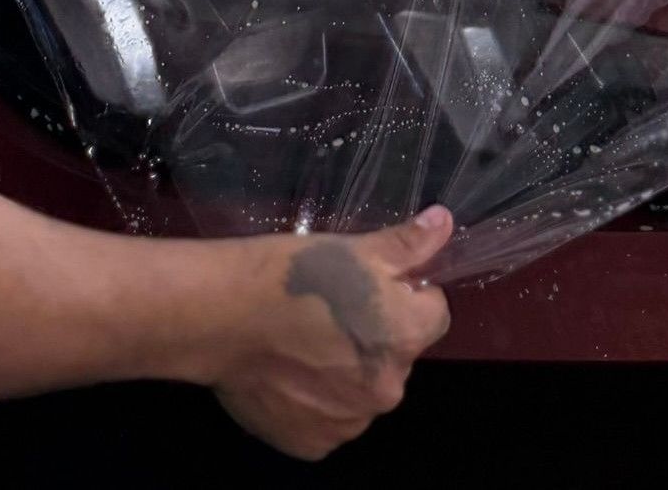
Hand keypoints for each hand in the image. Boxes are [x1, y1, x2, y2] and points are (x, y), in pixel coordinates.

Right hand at [215, 208, 452, 460]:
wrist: (222, 316)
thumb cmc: (293, 273)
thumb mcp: (355, 247)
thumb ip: (407, 244)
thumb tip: (444, 223)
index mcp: (404, 338)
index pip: (432, 313)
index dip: (405, 294)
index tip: (370, 284)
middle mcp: (386, 390)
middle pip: (395, 355)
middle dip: (373, 334)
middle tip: (330, 309)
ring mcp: (348, 423)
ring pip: (361, 389)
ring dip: (344, 370)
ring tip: (302, 340)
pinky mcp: (311, 444)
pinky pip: (327, 418)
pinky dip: (313, 399)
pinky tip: (287, 370)